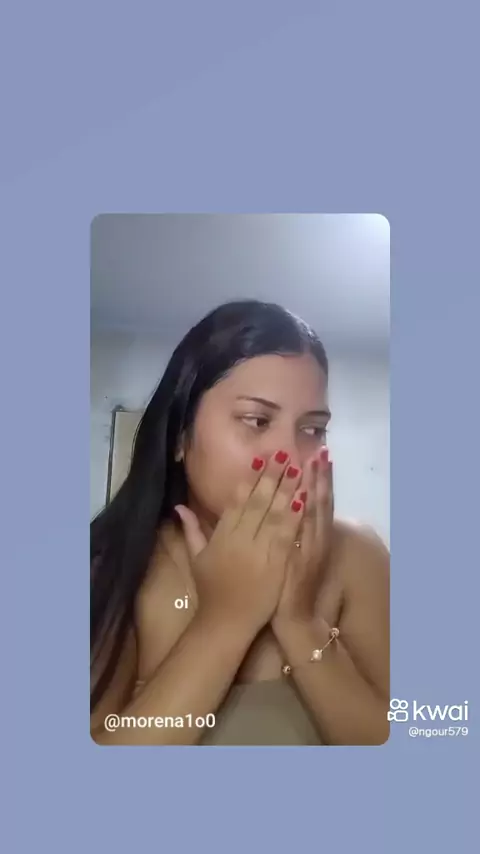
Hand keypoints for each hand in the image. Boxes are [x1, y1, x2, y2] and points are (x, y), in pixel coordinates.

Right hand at [174, 451, 305, 634]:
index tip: (261, 460)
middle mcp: (240, 539)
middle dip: (272, 476)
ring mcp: (259, 552)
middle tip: (284, 453)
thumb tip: (178, 506)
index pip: (238, 501)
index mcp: (222, 536)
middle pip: (258, 502)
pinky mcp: (276, 565)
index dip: (251, 479)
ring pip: (275, 515)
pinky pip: (287, 536)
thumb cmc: (212, 591)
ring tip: (298, 468)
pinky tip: (304, 500)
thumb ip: (190, 530)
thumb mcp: (196, 559)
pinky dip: (295, 517)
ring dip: (287, 490)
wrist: (226, 623)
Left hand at [274, 447, 333, 623]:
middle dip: (320, 476)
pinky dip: (305, 517)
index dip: (319, 477)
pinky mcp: (301, 562)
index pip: (316, 499)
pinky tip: (304, 498)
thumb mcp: (292, 551)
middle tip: (320, 450)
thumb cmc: (288, 584)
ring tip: (314, 464)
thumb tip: (290, 501)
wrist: (294, 617)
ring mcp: (311, 550)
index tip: (317, 452)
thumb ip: (291, 527)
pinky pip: (304, 535)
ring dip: (315, 488)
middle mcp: (317, 539)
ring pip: (315, 514)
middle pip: (320, 502)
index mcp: (312, 535)